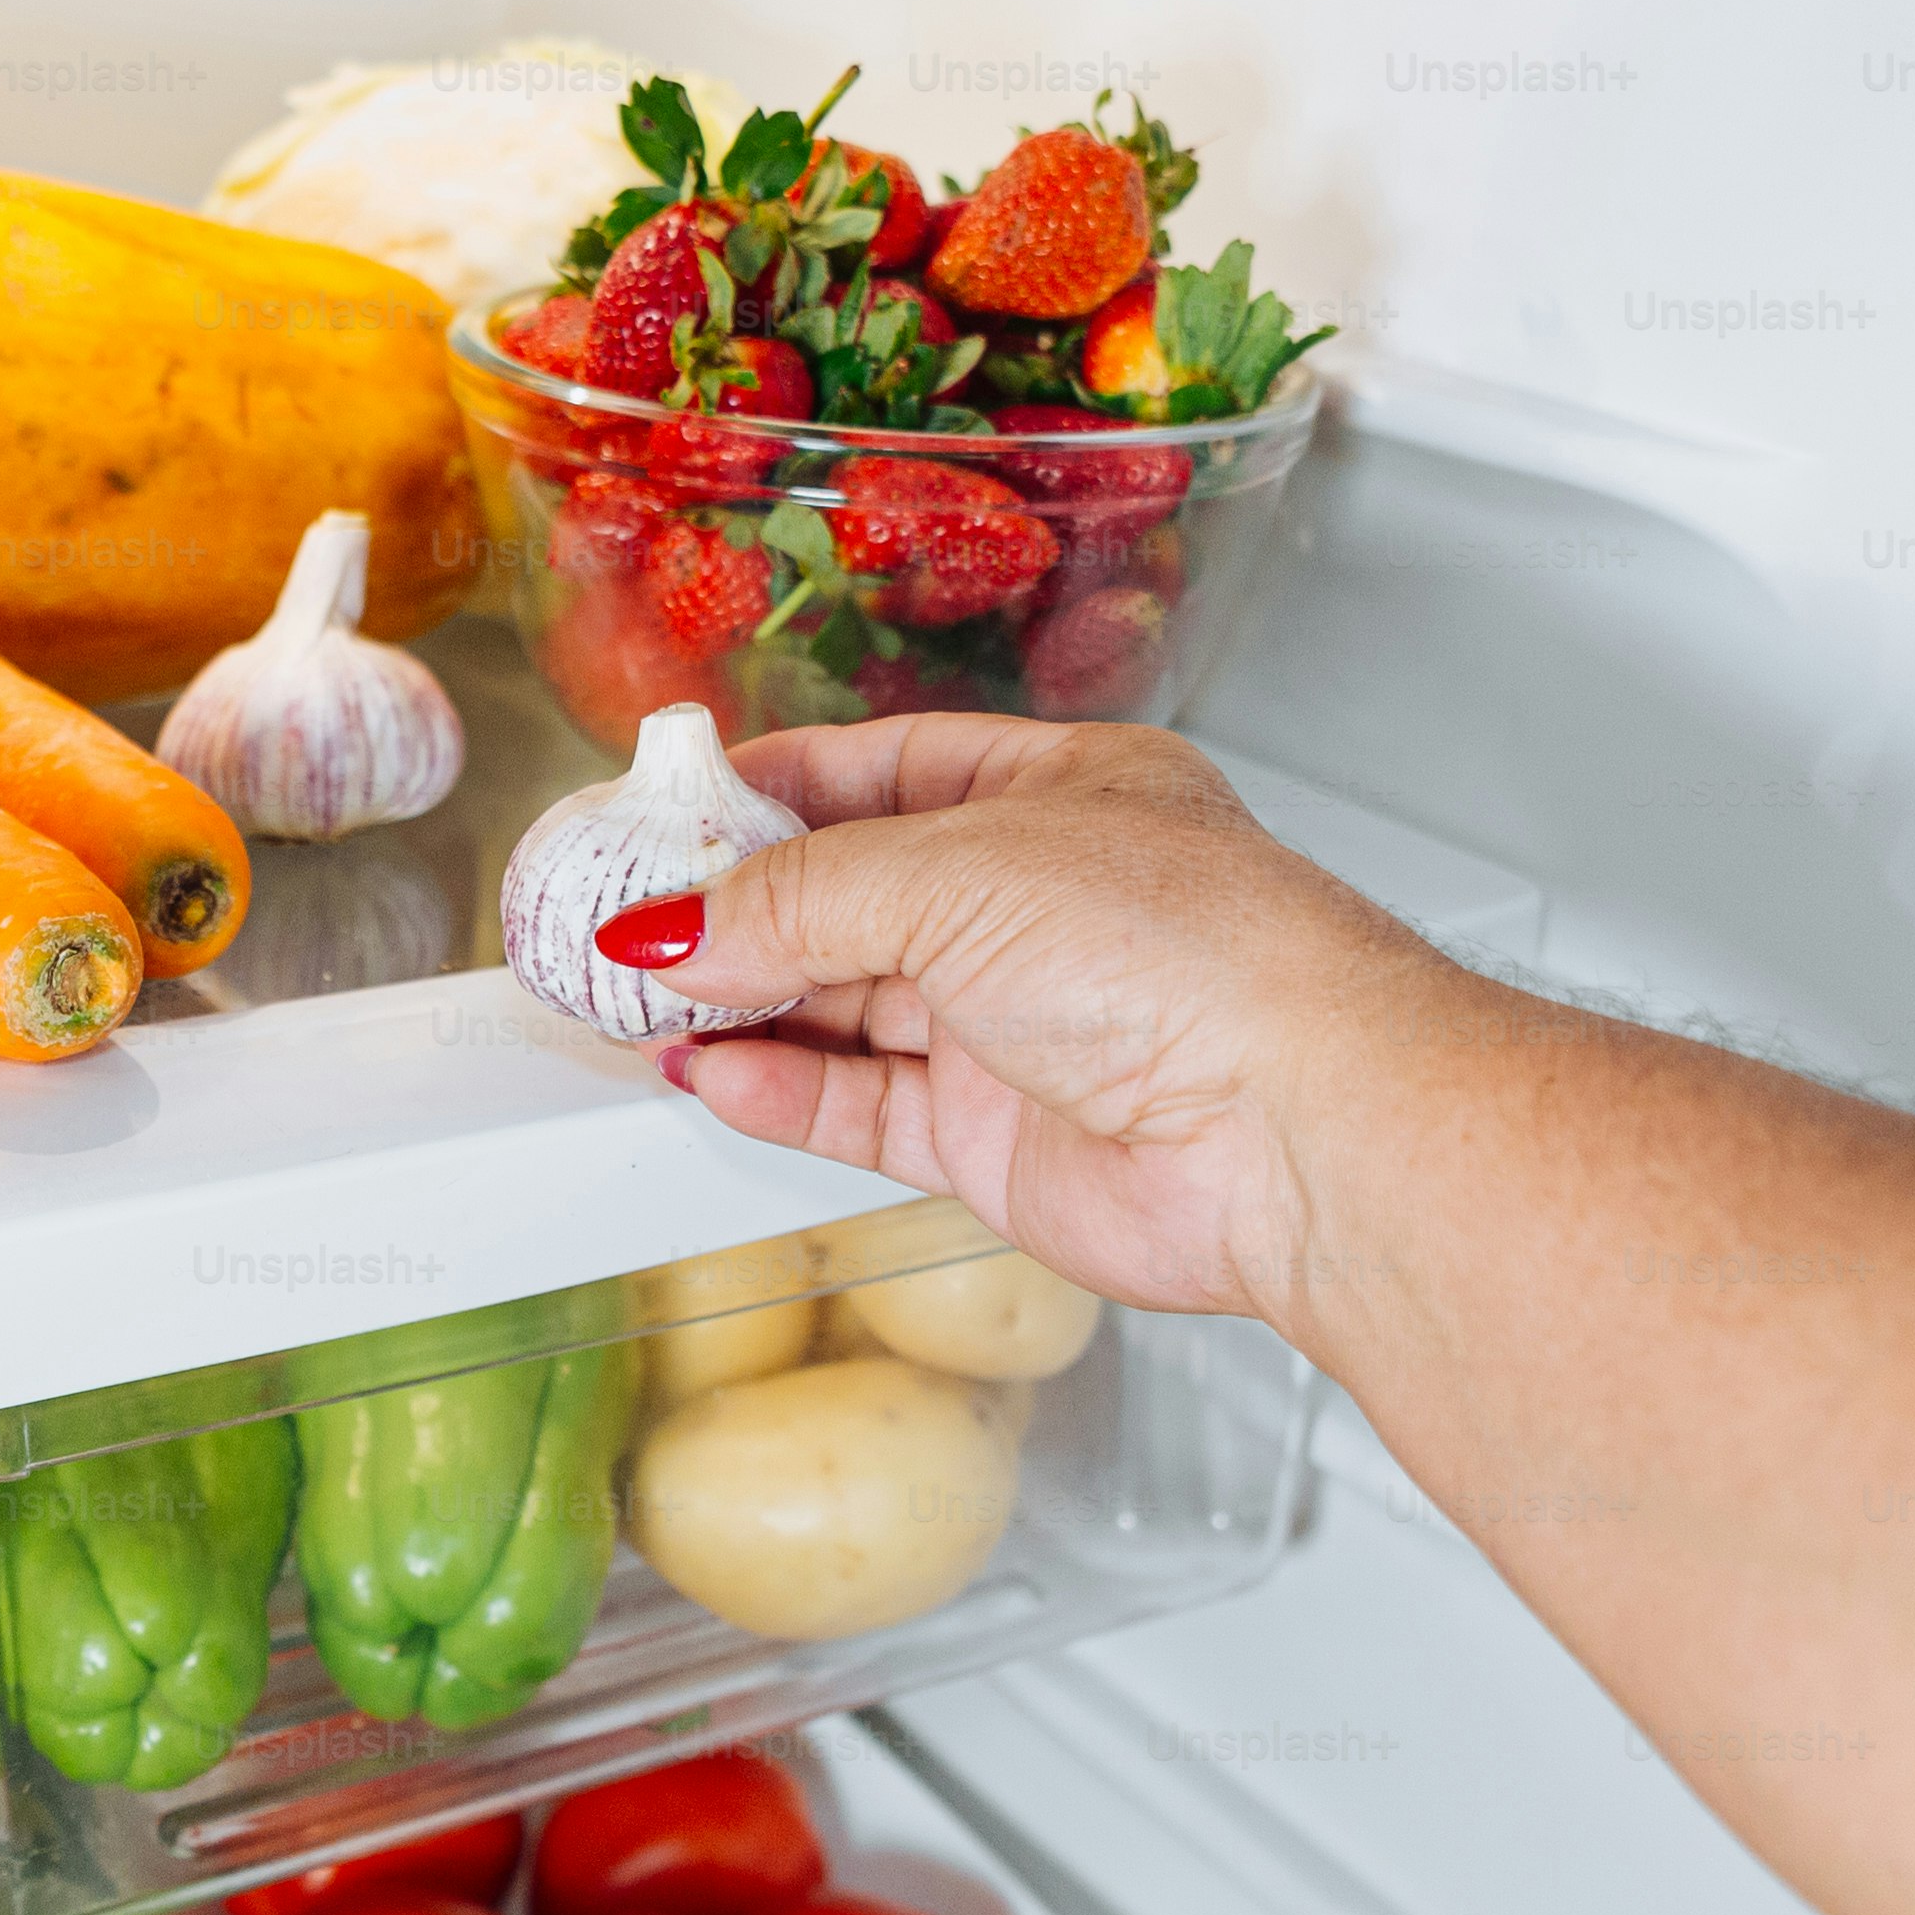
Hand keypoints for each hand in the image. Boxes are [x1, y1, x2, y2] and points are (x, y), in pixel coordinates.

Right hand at [629, 718, 1452, 1322]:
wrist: (1296, 1134)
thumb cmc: (1192, 957)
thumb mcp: (956, 873)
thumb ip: (796, 900)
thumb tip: (672, 925)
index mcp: (1061, 795)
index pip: (881, 772)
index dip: (768, 790)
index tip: (663, 813)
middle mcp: (1042, 907)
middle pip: (849, 895)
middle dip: (733, 908)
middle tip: (619, 916)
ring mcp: (1019, 1029)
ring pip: (843, 1005)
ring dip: (740, 1002)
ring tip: (633, 999)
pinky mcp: (998, 1141)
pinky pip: (859, 1105)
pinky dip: (777, 1091)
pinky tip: (709, 1070)